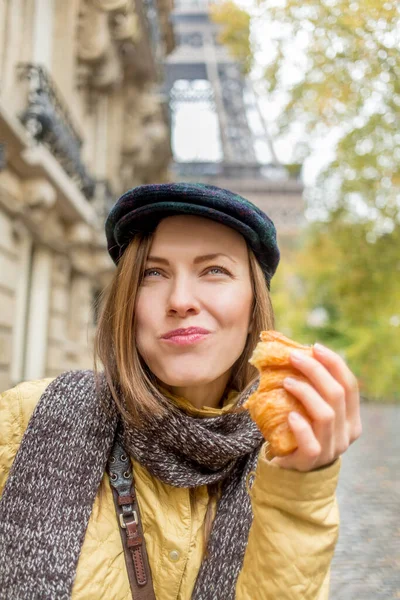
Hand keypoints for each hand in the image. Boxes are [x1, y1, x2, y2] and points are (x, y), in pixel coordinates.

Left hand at [269, 343, 361, 471]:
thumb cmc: (300, 429)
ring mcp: (331, 449)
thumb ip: (314, 388)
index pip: (350, 386)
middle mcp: (346, 433)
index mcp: (352, 418)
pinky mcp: (312, 460)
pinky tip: (289, 415)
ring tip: (286, 381)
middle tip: (294, 357)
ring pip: (325, 415)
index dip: (334, 364)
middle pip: (337, 395)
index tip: (315, 348)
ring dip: (305, 393)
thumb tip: (298, 352)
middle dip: (315, 371)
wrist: (289, 466)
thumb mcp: (312, 409)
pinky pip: (310, 442)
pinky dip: (300, 426)